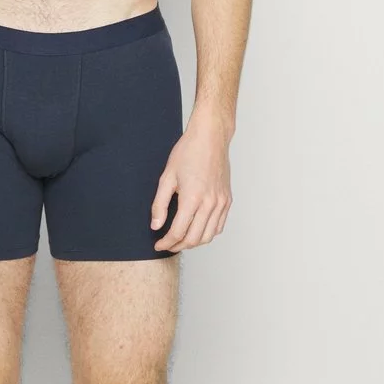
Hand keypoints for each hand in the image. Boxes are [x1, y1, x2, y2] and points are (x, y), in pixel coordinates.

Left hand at [150, 114, 232, 251]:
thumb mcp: (167, 176)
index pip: (178, 232)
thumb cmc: (188, 152)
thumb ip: (160, 204)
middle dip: (178, 246)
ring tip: (180, 240)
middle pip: (194, 239)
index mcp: (192, 197)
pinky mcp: (227, 200)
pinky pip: (219, 226)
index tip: (158, 244)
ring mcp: (221, 203)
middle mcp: (210, 203)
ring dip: (193, 243)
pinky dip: (207, 234)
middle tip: (167, 244)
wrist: (210, 137)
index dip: (166, 242)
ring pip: (208, 236)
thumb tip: (156, 225)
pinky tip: (197, 230)